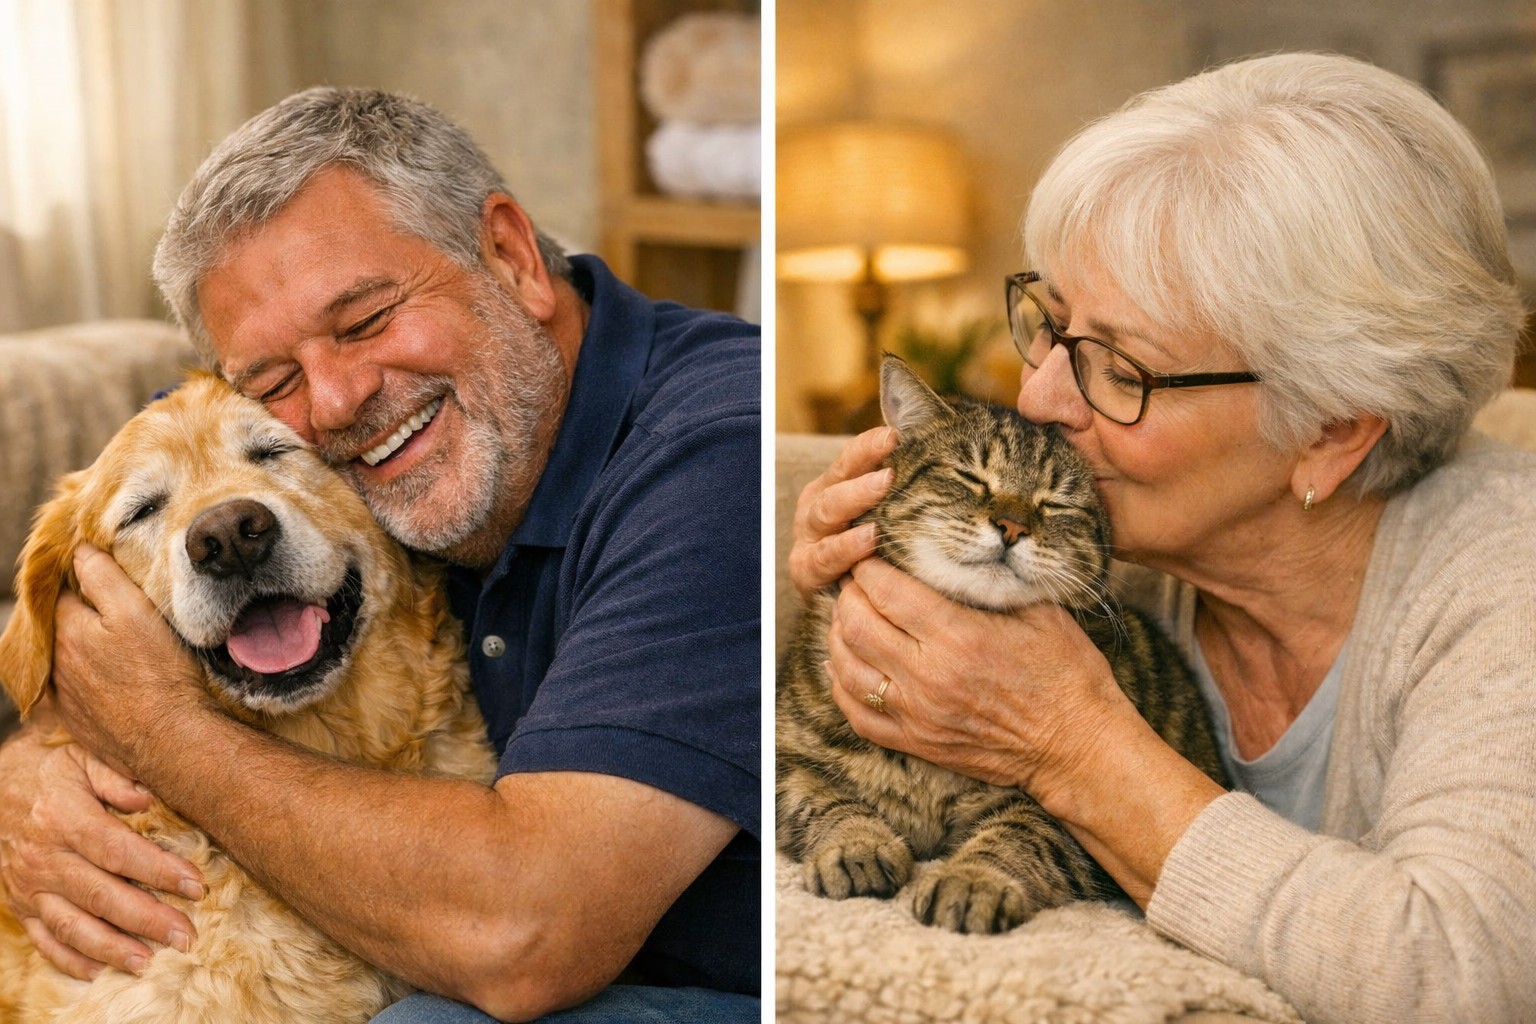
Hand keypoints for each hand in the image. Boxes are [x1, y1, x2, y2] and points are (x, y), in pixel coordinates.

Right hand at [0, 728, 201, 978]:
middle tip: (186, 936)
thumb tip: (149, 798)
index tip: (196, 885)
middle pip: (101, 896)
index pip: (117, 850)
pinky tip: (99, 971)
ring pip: (72, 926)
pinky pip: (44, 940)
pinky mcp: (20, 906)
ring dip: (112, 949)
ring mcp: (29, 887)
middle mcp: (45, 858)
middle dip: (147, 920)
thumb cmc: (50, 770)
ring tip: (149, 962)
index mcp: (64, 818)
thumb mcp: (82, 758)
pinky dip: (70, 960)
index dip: (158, 870)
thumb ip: (116, 776)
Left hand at [52, 544, 207, 774]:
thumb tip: (79, 551)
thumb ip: (102, 577)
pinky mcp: (78, 721)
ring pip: (67, 658)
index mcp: (68, 630)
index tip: (108, 576)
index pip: (63, 589)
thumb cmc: (161, 673)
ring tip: (117, 645)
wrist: (171, 740)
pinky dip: (87, 680)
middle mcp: (57, 663)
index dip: (84, 578)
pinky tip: (114, 680)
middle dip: (81, 613)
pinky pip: (75, 690)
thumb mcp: (137, 611)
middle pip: (62, 624)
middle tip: (115, 609)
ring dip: (83, 648)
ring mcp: (65, 695)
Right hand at [787, 426, 897, 598]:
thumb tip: (936, 449)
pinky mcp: (806, 571)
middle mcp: (816, 508)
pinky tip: (868, 541)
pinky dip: (846, 549)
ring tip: (881, 495)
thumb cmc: (868, 551)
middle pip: (836, 485)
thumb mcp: (878, 516)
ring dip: (854, 504)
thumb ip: (895, 489)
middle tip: (891, 473)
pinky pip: (825, 557)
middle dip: (862, 477)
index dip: (868, 447)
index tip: (895, 436)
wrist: (842, 601)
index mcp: (831, 487)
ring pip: (826, 514)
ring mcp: (809, 538)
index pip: (849, 460)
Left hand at [825, 557, 1130, 808]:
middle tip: (856, 580)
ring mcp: (917, 714)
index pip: (886, 591)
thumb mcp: (1039, 612)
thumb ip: (990, 582)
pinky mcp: (915, 742)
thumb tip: (956, 550)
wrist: (1077, 747)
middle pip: (855, 625)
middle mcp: (929, 676)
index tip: (870, 552)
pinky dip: (841, 684)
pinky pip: (856, 713)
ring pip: (845, 667)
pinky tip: (845, 664)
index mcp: (959, 637)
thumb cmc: (1067, 674)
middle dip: (848, 594)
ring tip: (847, 616)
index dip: (868, 566)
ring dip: (838, 636)